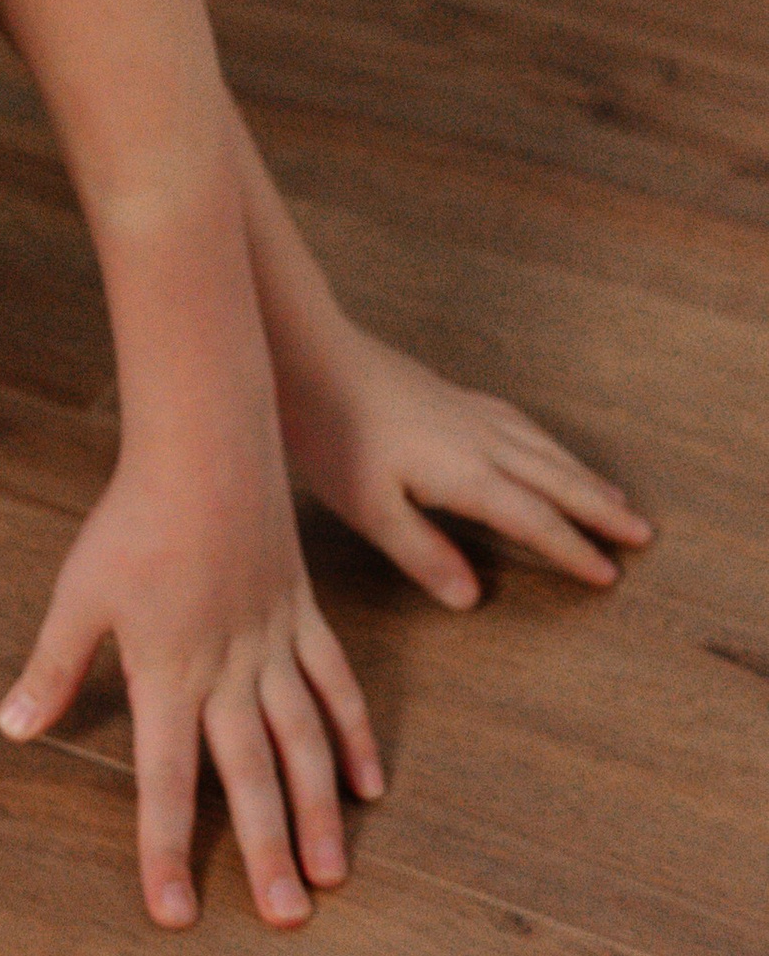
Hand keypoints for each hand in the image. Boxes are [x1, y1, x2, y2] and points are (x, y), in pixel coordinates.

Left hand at [0, 446, 379, 933]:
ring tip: (332, 873)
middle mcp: (229, 672)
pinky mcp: (303, 617)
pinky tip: (368, 786)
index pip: (165, 781)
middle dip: (265, 852)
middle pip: (249, 777)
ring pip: (303, 743)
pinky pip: (335, 686)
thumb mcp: (79, 594)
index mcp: (168, 674)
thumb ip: (53, 668)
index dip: (166, 849)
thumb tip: (14, 727)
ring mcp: (274, 646)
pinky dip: (353, 736)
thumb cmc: (132, 520)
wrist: (204, 447)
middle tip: (287, 918)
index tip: (174, 913)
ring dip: (318, 811)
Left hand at [277, 320, 652, 607]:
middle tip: (644, 533)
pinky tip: (545, 446)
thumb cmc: (332, 434)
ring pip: (544, 448)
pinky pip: (522, 423)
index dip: (574, 550)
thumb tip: (472, 598)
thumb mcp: (368, 508)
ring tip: (615, 496)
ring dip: (583, 475)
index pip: (535, 520)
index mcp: (467, 473)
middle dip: (602, 510)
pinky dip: (549, 443)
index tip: (609, 575)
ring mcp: (469, 412)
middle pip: (557, 480)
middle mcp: (481, 440)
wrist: (311, 357)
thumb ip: (422, 553)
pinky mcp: (451, 395)